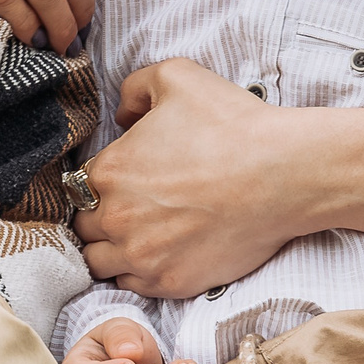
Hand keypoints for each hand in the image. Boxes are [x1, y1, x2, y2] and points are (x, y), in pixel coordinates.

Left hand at [74, 63, 363, 295]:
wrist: (283, 175)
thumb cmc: (232, 124)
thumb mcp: (176, 76)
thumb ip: (135, 87)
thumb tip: (123, 114)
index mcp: (109, 171)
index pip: (79, 186)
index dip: (98, 183)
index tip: (122, 181)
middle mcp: (115, 218)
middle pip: (84, 228)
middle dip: (100, 217)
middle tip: (131, 208)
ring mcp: (142, 256)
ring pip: (101, 263)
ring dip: (112, 249)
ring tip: (140, 235)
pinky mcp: (171, 283)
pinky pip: (132, 286)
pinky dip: (138, 273)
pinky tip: (159, 253)